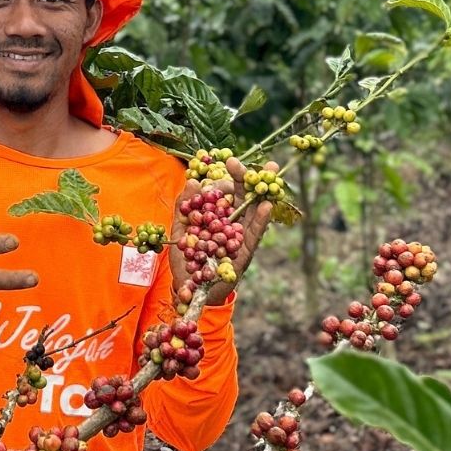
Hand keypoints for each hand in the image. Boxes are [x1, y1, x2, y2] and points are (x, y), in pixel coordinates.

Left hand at [170, 157, 275, 305]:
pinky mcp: (244, 252)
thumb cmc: (186, 259)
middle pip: (243, 195)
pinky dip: (260, 221)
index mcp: (216, 215)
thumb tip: (192, 181)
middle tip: (260, 161)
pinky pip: (254, 235)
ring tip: (270, 174)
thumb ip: (184, 207)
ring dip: (262, 192)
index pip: (226, 190)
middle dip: (250, 177)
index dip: (229, 176)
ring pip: (253, 211)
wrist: (187, 289)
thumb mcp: (180, 230)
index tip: (230, 163)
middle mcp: (231, 222)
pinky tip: (267, 205)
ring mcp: (239, 237)